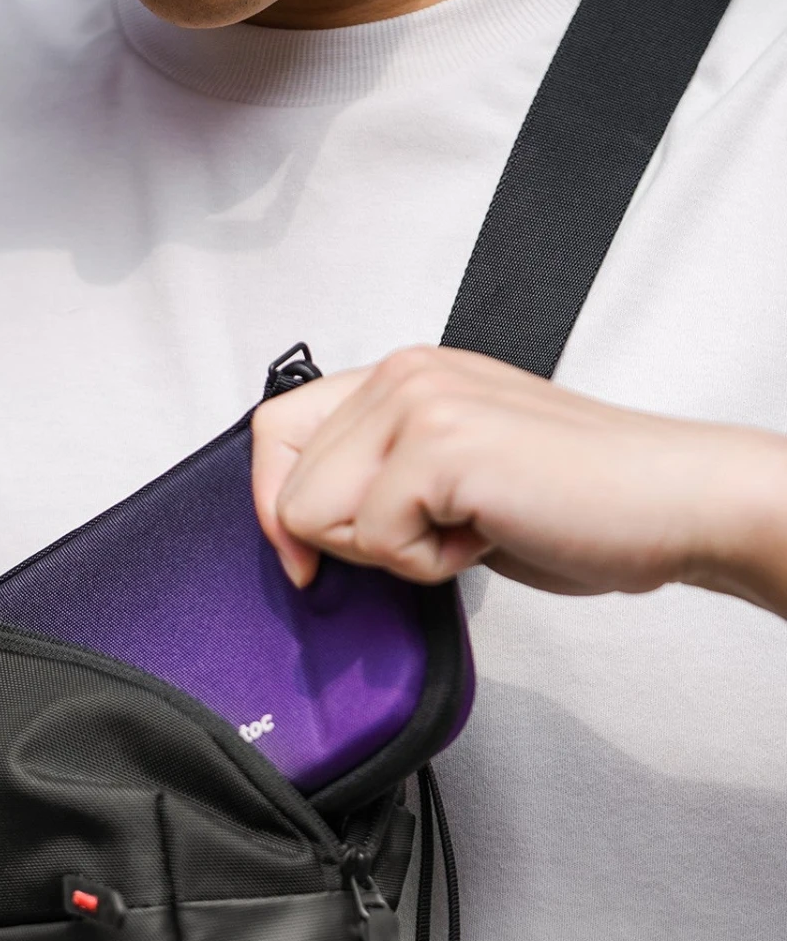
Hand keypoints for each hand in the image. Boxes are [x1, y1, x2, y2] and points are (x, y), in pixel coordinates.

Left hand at [251, 345, 786, 604]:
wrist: (668, 505)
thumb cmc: (573, 499)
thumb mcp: (447, 478)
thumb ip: (375, 478)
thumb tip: (297, 529)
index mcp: (402, 378)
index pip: (274, 430)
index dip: (271, 503)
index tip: (303, 557)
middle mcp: (404, 376)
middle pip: (284, 488)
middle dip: (346, 542)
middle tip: (429, 535)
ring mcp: (420, 403)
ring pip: (314, 517)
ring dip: (389, 552)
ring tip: (465, 527)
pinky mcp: (440, 446)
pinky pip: (373, 540)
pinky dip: (428, 564)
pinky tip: (486, 533)